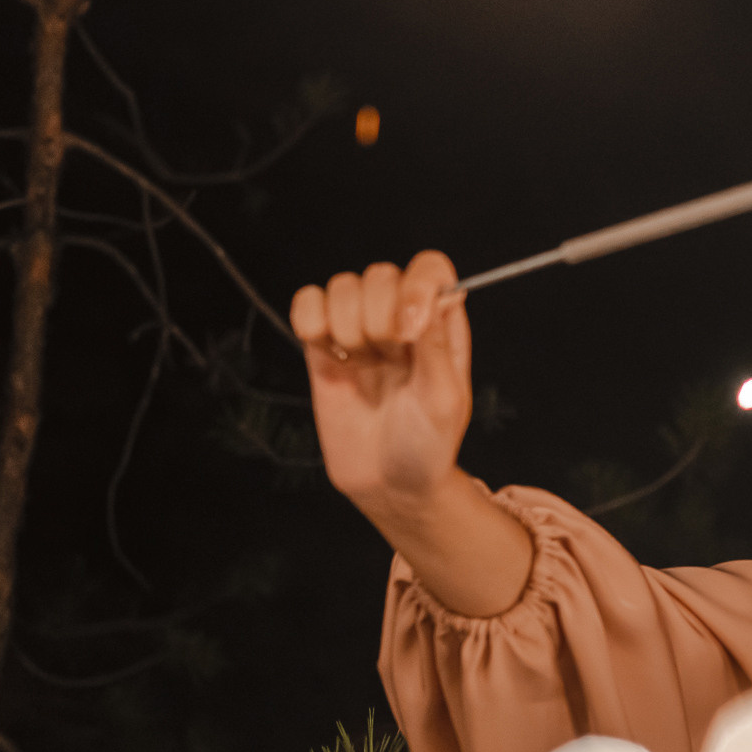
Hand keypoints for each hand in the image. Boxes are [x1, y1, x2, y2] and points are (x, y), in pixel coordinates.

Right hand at [290, 252, 471, 508]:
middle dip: (379, 318)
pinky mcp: (323, 345)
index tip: (407, 330)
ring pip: (342, 285)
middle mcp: (401, 317)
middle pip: (380, 274)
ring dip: (347, 326)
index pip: (429, 268)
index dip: (416, 285)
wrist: (388, 483)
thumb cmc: (428, 445)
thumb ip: (434, 347)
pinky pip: (307, 302)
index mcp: (441, 323)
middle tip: (388, 362)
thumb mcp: (444, 400)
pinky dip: (310, 320)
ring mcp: (361, 329)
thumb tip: (427, 300)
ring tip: (361, 365)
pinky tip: (328, 355)